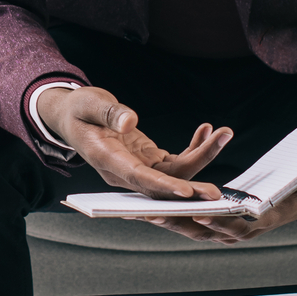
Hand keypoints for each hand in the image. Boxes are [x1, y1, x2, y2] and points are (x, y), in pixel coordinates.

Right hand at [37, 86, 231, 200]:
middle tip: (217, 193)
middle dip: (192, 187)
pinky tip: (207, 129)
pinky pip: (175, 161)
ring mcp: (137, 168)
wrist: (73, 116)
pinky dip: (194, 147)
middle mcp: (123, 171)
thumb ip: (109, 112)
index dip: (163, 187)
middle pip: (162, 184)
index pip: (138, 178)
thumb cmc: (79, 108)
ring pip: (174, 174)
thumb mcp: (89, 102)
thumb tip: (130, 122)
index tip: (187, 193)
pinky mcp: (148, 161)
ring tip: (223, 133)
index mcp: (106, 159)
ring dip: (201, 157)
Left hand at [148, 153, 296, 242]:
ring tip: (143, 213)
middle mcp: (240, 232)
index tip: (197, 215)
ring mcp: (226, 231)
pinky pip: (191, 224)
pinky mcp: (216, 226)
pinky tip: (150, 211)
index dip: (215, 222)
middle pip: (205, 232)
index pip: (234, 227)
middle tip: (153, 214)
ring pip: (193, 230)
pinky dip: (171, 219)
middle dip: (177, 224)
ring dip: (168, 223)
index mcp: (259, 223)